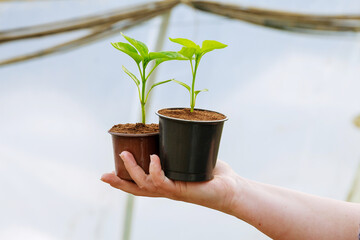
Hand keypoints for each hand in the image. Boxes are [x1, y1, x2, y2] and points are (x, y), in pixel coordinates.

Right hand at [101, 151, 240, 213]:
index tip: (107, 175)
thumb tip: (172, 128)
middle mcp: (166, 189)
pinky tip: (154, 158)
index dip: (123, 181)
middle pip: (136, 189)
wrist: (230, 188)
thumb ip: (179, 148)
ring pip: (145, 185)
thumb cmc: (212, 173)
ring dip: (133, 170)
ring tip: (125, 154)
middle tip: (104, 175)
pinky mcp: (181, 190)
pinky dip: (155, 170)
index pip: (139, 184)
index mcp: (165, 183)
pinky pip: (162, 182)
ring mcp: (172, 191)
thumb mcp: (190, 158)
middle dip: (119, 182)